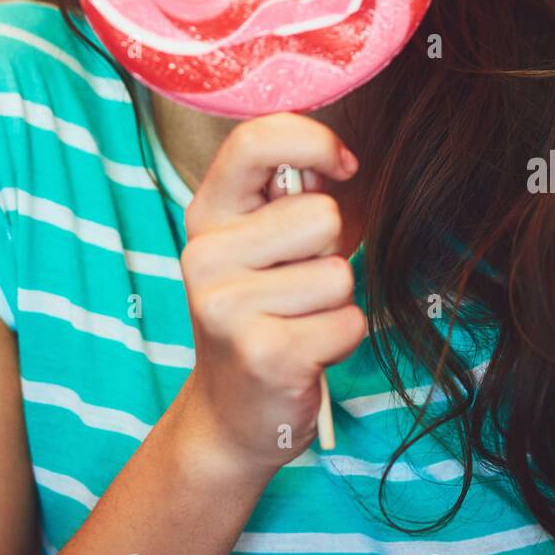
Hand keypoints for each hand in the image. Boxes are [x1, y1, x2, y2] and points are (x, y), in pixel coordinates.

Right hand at [174, 113, 366, 480]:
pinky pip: (349, 322)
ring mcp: (229, 308)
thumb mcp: (257, 244)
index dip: (314, 141)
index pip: (255, 141)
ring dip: (336, 302)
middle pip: (322, 215)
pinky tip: (305, 353)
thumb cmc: (261, 312)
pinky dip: (342, 339)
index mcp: (207, 215)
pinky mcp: (265, 354)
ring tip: (298, 320)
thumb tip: (338, 161)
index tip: (342, 167)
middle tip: (296, 286)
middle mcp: (205, 256)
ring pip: (340, 273)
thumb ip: (287, 194)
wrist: (231, 414)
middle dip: (330, 251)